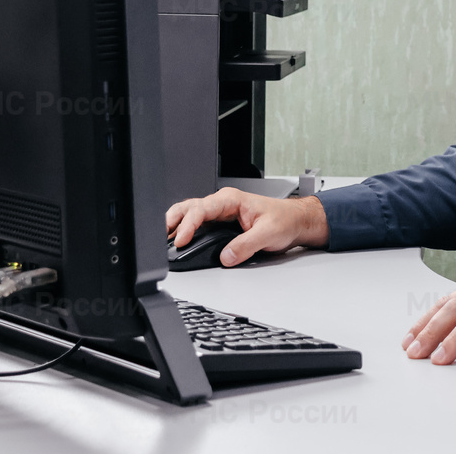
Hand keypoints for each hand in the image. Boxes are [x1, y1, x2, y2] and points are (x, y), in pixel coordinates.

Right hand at [165, 187, 329, 265]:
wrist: (295, 221)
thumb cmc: (285, 220)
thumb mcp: (268, 233)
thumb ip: (246, 245)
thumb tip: (226, 256)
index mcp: (231, 200)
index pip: (202, 209)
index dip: (188, 225)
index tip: (181, 240)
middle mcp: (222, 204)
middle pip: (188, 208)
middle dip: (172, 220)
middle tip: (160, 237)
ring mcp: (219, 213)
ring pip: (189, 215)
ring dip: (175, 226)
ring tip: (163, 240)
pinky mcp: (220, 224)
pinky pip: (197, 225)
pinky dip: (184, 232)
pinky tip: (177, 242)